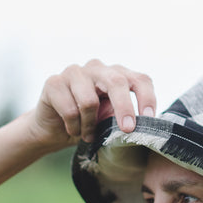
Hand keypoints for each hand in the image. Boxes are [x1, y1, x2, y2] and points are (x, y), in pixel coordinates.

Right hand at [30, 60, 156, 148]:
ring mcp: (74, 72)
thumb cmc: (88, 123)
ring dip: (90, 126)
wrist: (54, 130)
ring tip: (87, 135)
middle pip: (117, 81)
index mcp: (116, 74)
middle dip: (124, 108)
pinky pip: (70, 110)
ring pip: (89, 101)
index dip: (147, 97)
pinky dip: (74, 127)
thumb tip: (144, 124)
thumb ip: (125, 118)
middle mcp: (97, 68)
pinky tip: (72, 129)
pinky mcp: (54, 82)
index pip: (139, 79)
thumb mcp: (111, 121)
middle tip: (127, 130)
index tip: (149, 119)